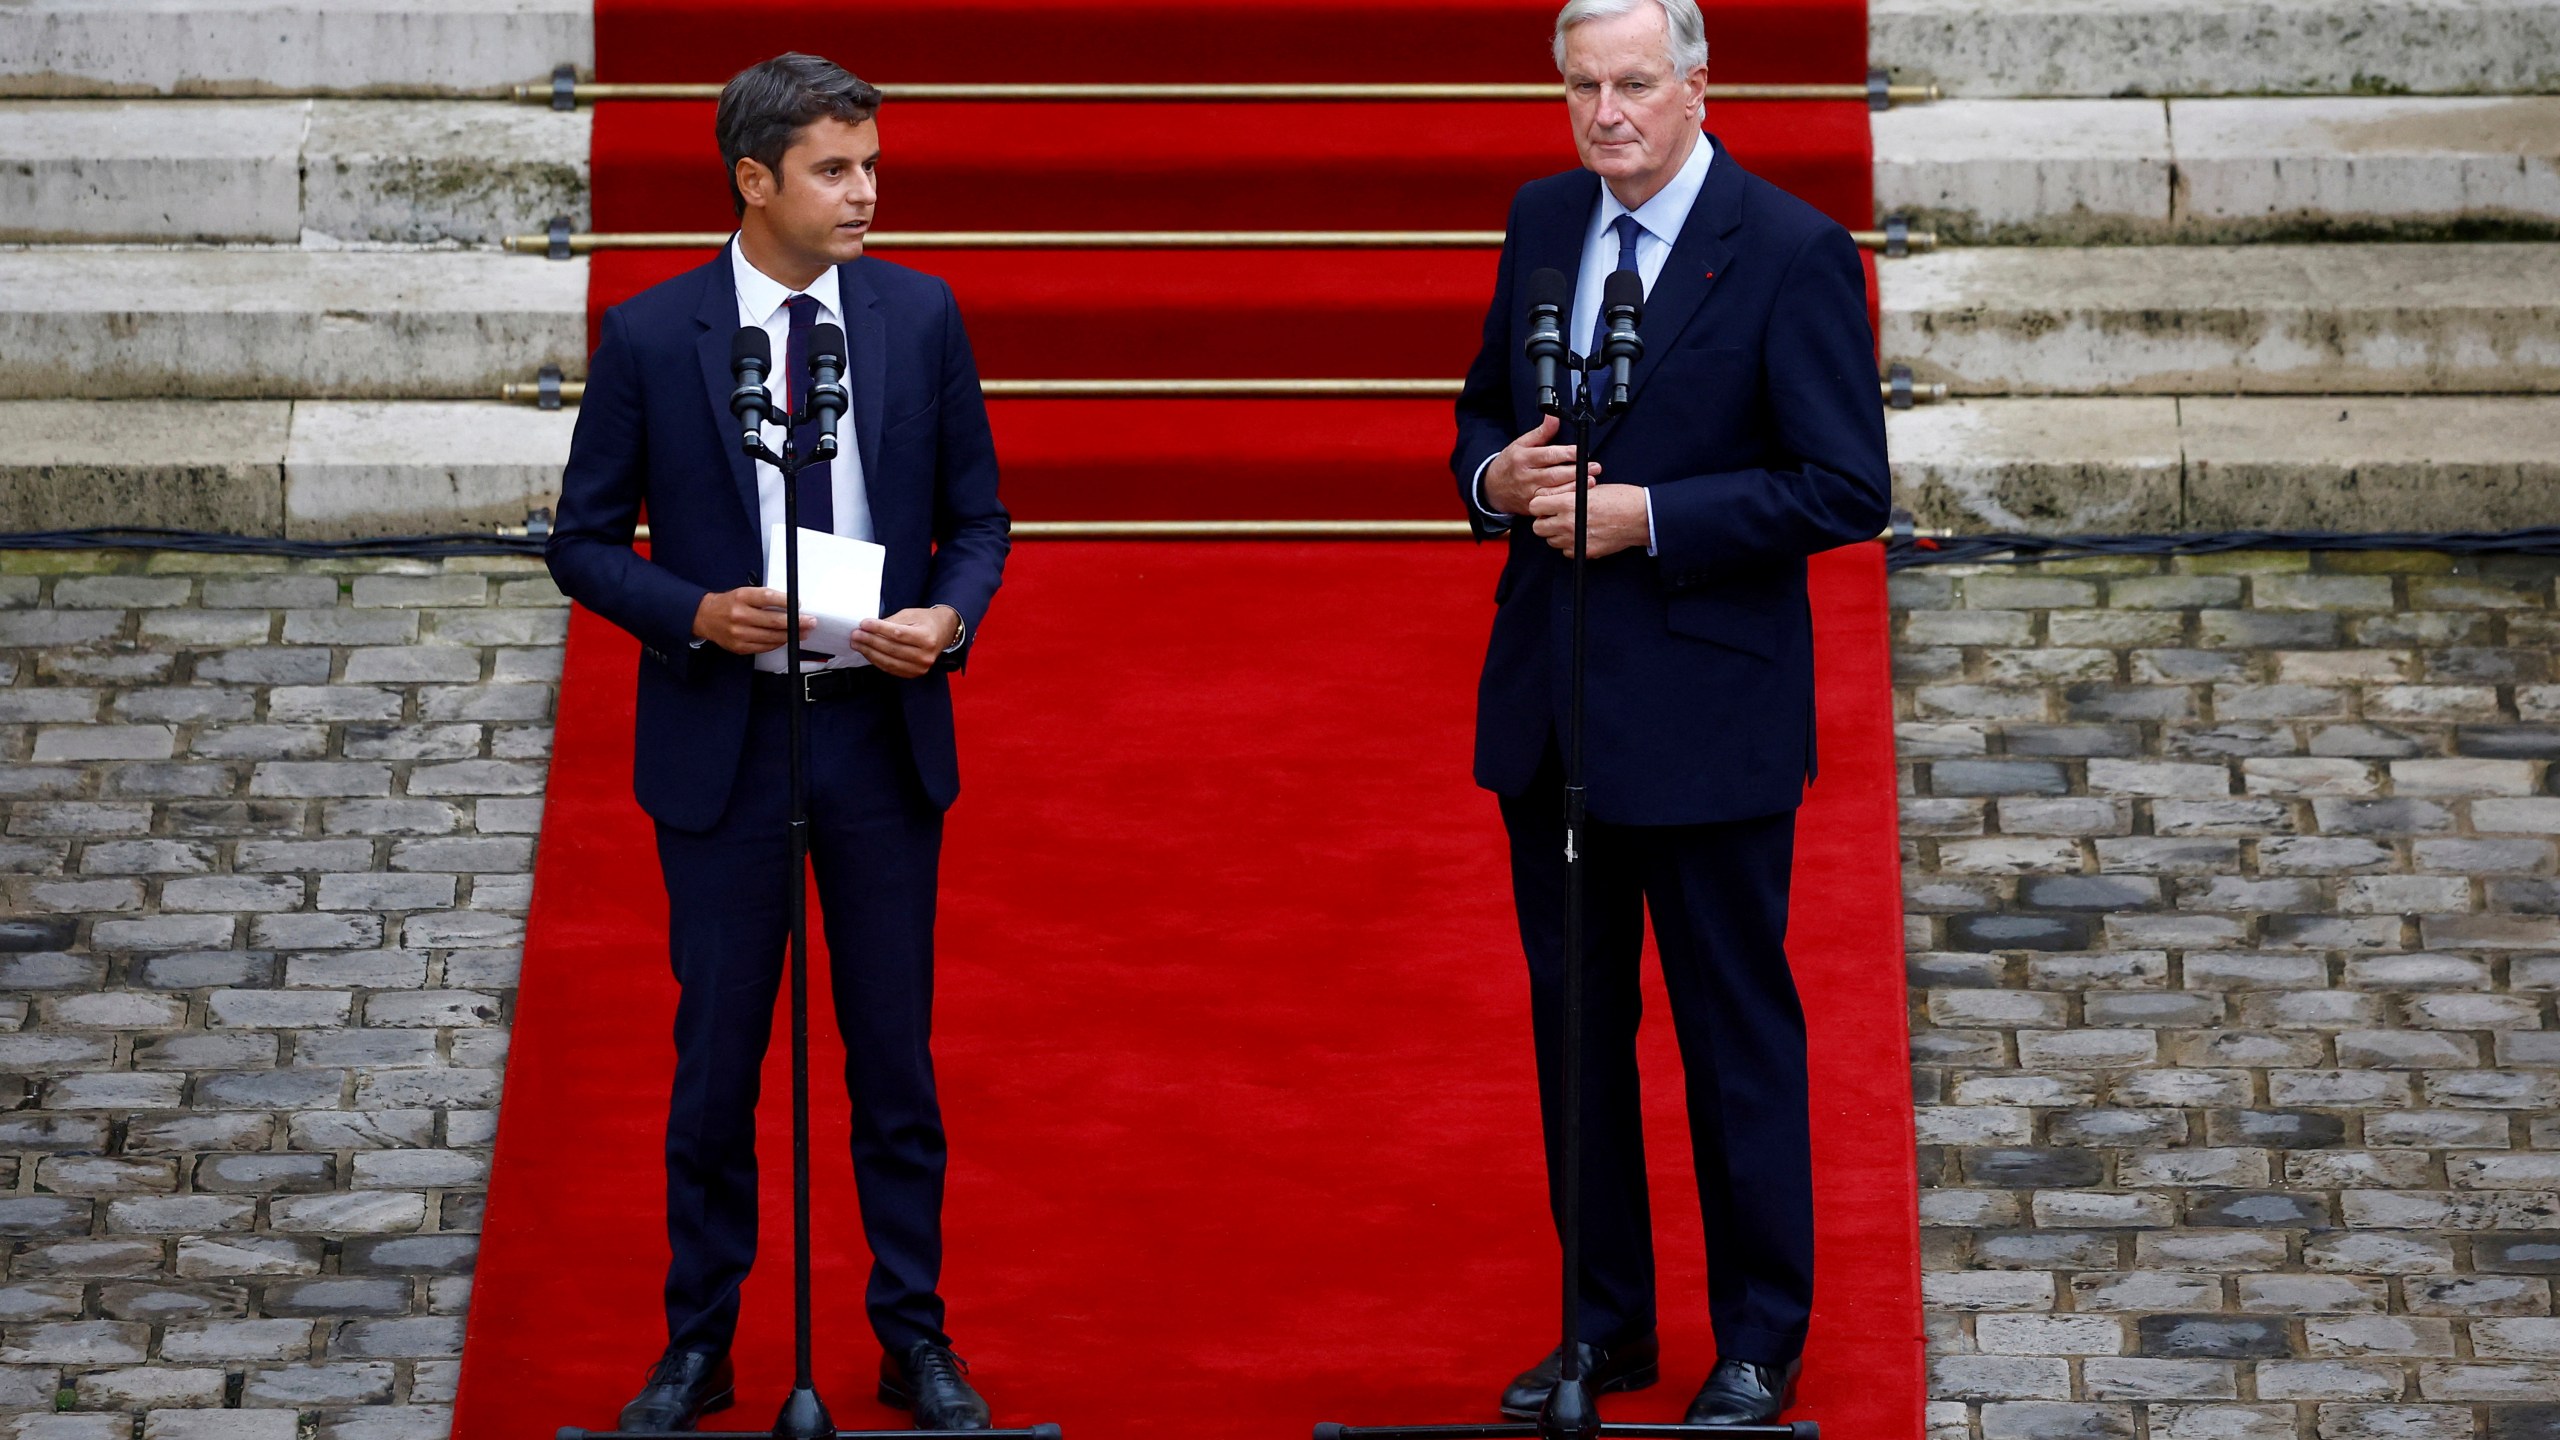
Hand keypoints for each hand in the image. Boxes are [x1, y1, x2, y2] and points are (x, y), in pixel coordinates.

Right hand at [693, 587, 811, 654]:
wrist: (705, 617)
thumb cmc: (729, 603)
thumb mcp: (744, 593)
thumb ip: (764, 598)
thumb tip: (790, 605)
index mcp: (741, 597)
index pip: (767, 598)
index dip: (786, 601)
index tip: (799, 604)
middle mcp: (739, 615)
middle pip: (773, 621)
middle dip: (796, 622)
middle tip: (810, 622)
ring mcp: (739, 633)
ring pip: (771, 637)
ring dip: (791, 635)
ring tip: (803, 632)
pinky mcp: (739, 647)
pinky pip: (764, 647)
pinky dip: (778, 643)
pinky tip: (786, 639)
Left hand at [852, 606, 959, 678]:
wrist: (944, 632)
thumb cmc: (926, 621)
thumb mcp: (910, 614)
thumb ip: (890, 621)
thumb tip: (868, 627)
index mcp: (926, 637)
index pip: (897, 634)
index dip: (878, 629)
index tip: (864, 624)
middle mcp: (925, 655)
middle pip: (891, 649)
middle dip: (870, 641)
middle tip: (855, 635)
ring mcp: (920, 667)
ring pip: (889, 662)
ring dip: (869, 653)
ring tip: (857, 644)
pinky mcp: (914, 673)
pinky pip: (891, 669)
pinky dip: (876, 661)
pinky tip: (867, 653)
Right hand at [1482, 414, 1598, 516]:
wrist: (1492, 488)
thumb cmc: (1511, 463)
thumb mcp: (1521, 444)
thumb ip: (1541, 432)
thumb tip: (1553, 416)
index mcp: (1523, 458)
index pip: (1548, 455)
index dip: (1567, 453)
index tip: (1581, 451)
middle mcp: (1526, 477)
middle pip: (1554, 474)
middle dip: (1577, 471)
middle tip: (1595, 467)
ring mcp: (1529, 493)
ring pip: (1554, 492)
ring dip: (1574, 487)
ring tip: (1591, 481)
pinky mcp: (1532, 506)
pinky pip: (1551, 504)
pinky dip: (1565, 500)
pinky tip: (1578, 496)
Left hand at [1528, 483, 1649, 558]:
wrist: (1640, 517)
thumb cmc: (1620, 498)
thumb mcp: (1590, 488)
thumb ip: (1568, 495)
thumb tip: (1554, 499)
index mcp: (1567, 503)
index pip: (1535, 506)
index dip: (1540, 504)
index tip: (1546, 504)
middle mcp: (1568, 523)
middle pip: (1538, 527)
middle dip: (1544, 521)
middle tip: (1555, 517)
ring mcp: (1575, 540)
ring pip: (1551, 541)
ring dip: (1556, 534)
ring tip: (1571, 525)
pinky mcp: (1585, 552)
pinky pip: (1566, 551)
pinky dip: (1570, 545)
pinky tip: (1581, 535)